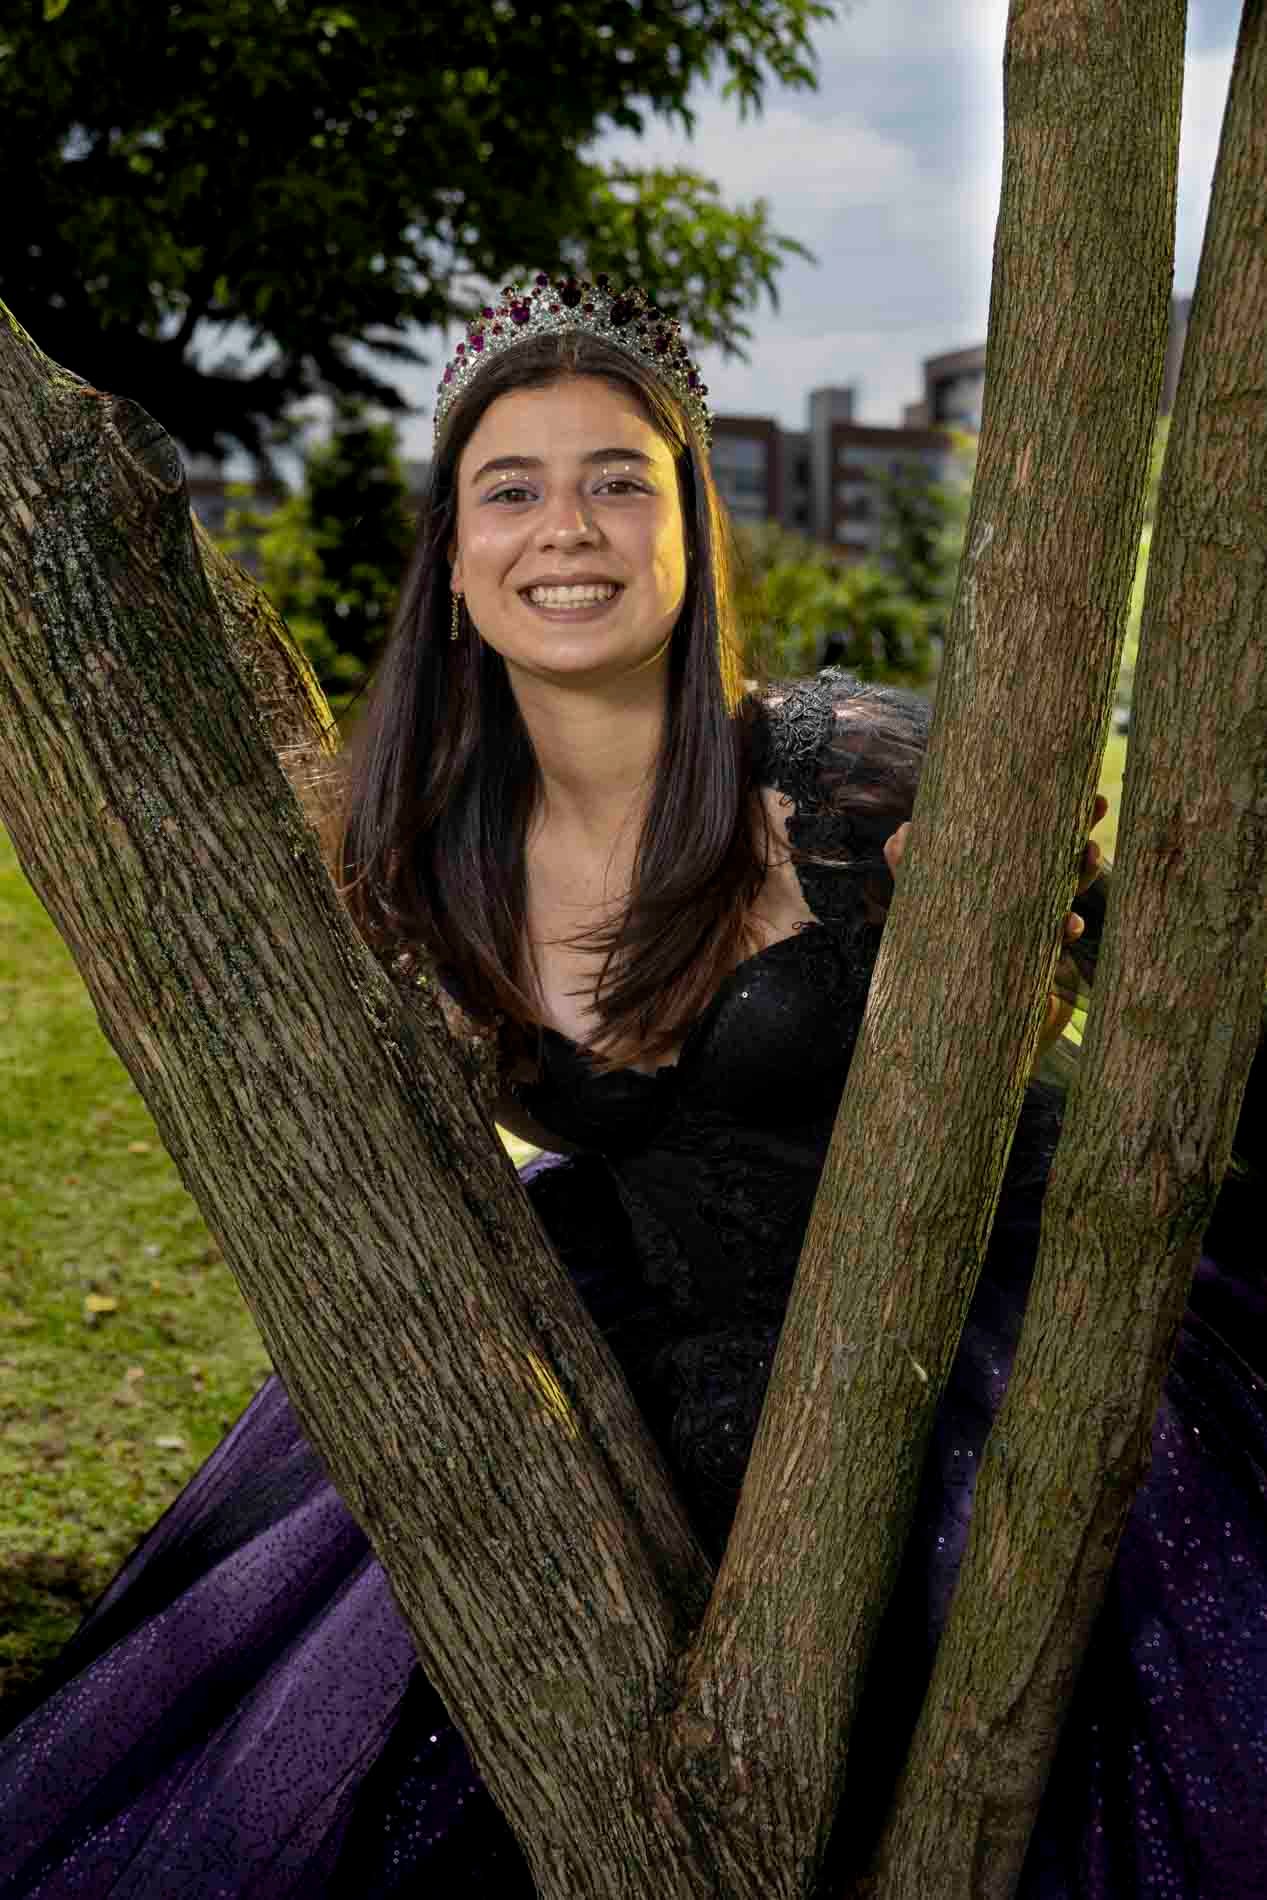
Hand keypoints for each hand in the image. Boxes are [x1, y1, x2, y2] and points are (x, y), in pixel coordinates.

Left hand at [882, 794, 1108, 1057]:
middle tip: (1098, 805)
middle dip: (1081, 831)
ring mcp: (1038, 938)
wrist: (957, 1032)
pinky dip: (1065, 932)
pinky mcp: (1041, 970)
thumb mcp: (926, 910)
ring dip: (1082, 875)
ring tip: (1091, 855)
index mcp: (1006, 886)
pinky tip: (1070, 925)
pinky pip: (1059, 947)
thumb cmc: (949, 963)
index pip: (1034, 845)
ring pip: (1068, 897)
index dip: (1057, 819)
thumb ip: (912, 870)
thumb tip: (902, 832)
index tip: (1079, 792)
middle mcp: (1028, 908)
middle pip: (1061, 862)